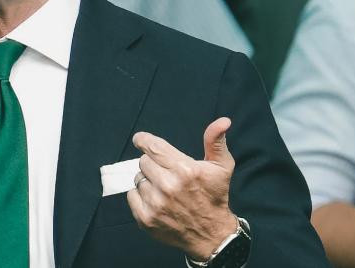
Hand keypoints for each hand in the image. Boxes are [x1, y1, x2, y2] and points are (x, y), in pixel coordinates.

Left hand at [126, 117, 238, 260]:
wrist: (211, 235)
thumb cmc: (215, 196)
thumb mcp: (221, 167)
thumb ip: (216, 141)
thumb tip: (223, 121)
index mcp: (185, 170)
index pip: (153, 147)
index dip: (143, 140)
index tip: (139, 139)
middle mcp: (168, 186)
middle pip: (143, 162)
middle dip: (153, 164)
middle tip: (166, 173)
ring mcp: (156, 204)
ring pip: (138, 178)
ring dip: (148, 181)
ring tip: (164, 189)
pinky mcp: (146, 218)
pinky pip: (131, 195)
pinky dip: (140, 196)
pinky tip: (156, 200)